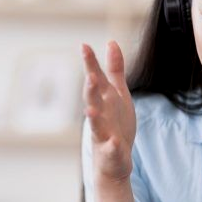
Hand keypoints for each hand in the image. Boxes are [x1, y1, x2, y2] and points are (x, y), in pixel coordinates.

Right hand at [82, 41, 136, 182]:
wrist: (113, 160)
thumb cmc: (114, 123)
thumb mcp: (117, 93)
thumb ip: (114, 68)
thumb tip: (111, 42)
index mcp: (103, 100)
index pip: (95, 78)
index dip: (90, 63)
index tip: (84, 45)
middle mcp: (99, 114)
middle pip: (92, 100)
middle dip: (90, 89)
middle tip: (91, 76)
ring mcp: (103, 134)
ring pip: (96, 124)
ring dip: (93, 117)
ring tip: (91, 110)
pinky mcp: (111, 151)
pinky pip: (111, 148)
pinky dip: (112, 146)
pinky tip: (115, 142)